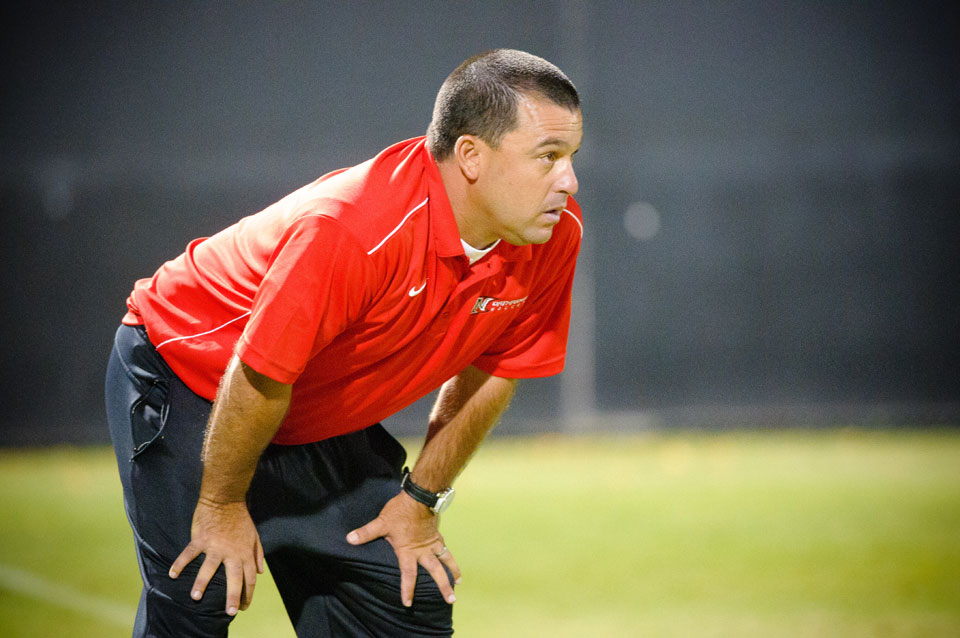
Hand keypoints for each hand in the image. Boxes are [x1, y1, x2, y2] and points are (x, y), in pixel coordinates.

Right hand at [168, 497, 263, 615]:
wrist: (226, 499)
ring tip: (196, 598)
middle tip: (230, 612)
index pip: (250, 577)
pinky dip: (180, 564)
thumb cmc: (240, 518)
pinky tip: (172, 575)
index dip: (248, 593)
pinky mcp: (201, 539)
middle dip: (233, 597)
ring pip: (208, 569)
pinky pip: (189, 554)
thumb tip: (260, 571)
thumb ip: (258, 554)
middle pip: (234, 578)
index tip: (243, 606)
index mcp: (245, 553)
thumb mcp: (254, 536)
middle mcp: (232, 552)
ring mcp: (215, 546)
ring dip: (202, 584)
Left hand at [346, 492, 460, 606]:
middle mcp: (423, 551)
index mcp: (408, 551)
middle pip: (436, 571)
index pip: (408, 575)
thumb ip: (366, 533)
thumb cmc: (400, 511)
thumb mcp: (381, 522)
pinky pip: (445, 549)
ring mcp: (432, 542)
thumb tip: (349, 539)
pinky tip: (451, 561)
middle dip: (443, 586)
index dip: (407, 589)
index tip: (408, 603)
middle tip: (450, 599)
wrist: (420, 496)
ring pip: (445, 560)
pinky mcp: (437, 534)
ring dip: (453, 572)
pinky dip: (449, 557)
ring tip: (458, 583)